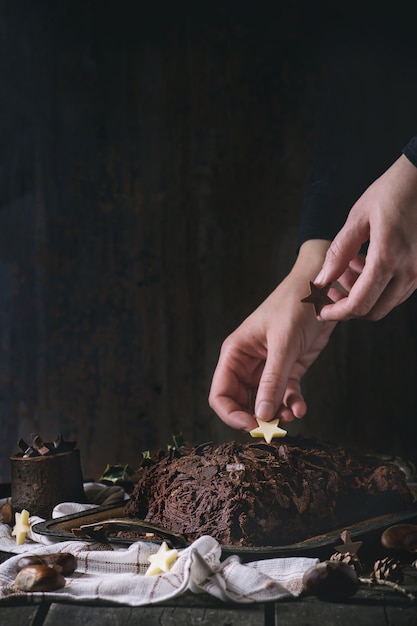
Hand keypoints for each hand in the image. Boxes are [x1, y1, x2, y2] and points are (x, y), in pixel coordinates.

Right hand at [208, 240, 336, 431]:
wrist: (323, 291)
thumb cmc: (295, 305)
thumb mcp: (283, 343)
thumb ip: (272, 380)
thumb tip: (260, 414)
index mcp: (235, 353)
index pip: (221, 394)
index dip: (231, 414)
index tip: (251, 425)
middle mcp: (248, 364)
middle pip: (241, 403)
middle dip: (256, 417)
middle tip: (273, 427)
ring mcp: (268, 369)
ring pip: (265, 403)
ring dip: (277, 414)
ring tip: (292, 415)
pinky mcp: (289, 370)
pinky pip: (286, 396)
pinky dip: (292, 405)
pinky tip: (300, 408)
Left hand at [315, 154, 416, 320]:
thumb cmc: (393, 191)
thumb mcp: (358, 218)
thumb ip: (338, 253)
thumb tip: (322, 280)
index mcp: (388, 258)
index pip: (359, 304)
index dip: (336, 312)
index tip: (321, 311)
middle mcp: (409, 271)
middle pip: (374, 311)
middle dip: (348, 307)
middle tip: (331, 290)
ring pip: (386, 303)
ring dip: (363, 295)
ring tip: (348, 269)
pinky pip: (398, 291)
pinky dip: (378, 287)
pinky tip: (365, 265)